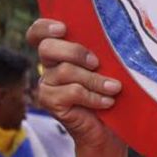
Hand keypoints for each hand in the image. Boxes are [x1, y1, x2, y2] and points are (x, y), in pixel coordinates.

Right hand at [26, 18, 122, 147]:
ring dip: (94, 80)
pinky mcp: (50, 102)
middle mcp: (48, 65)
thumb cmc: (109, 91)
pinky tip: (108, 102)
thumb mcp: (107, 66)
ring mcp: (46, 84)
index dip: (45, 27)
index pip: (39, 32)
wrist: (107, 130)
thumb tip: (118, 34)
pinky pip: (72, 92)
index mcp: (59, 50)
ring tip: (114, 88)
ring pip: (65, 71)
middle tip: (97, 62)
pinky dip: (93, 96)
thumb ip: (102, 49)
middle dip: (75, 52)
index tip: (63, 28)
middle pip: (47, 48)